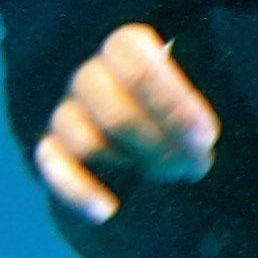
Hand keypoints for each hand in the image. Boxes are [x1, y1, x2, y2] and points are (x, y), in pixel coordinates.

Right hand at [34, 23, 217, 223]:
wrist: (136, 120)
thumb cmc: (173, 102)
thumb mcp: (189, 88)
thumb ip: (190, 107)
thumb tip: (198, 138)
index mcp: (124, 47)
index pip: (142, 72)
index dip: (176, 108)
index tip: (207, 137)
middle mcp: (89, 75)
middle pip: (118, 116)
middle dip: (162, 147)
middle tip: (197, 165)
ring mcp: (65, 111)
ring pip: (89, 144)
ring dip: (135, 167)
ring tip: (174, 175)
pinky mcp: (50, 147)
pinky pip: (53, 169)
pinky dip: (78, 192)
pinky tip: (107, 211)